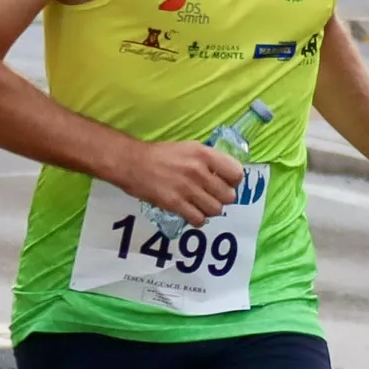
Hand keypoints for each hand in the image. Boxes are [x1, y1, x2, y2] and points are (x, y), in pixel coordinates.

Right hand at [116, 140, 241, 226]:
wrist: (132, 163)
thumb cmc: (161, 155)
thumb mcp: (189, 148)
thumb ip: (209, 160)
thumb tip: (227, 175)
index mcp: (204, 154)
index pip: (236, 174)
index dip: (233, 181)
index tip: (225, 182)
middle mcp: (198, 171)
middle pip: (228, 196)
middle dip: (222, 198)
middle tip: (212, 196)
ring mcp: (187, 188)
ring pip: (216, 210)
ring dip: (210, 209)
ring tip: (200, 204)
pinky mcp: (175, 204)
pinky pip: (199, 220)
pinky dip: (197, 219)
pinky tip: (191, 212)